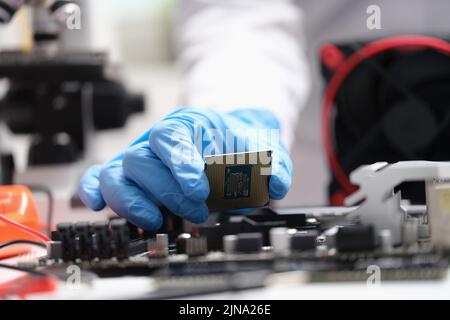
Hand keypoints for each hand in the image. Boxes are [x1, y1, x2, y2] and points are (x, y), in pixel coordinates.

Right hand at [78, 107, 292, 229]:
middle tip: (197, 210)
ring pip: (116, 173)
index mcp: (188, 124)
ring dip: (132, 202)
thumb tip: (276, 184)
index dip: (179, 164)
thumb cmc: (236, 144)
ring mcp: (140, 158)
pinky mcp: (129, 177)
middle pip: (141, 159)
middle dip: (167, 191)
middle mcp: (156, 140)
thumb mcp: (261, 148)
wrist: (225, 141)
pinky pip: (100, 178)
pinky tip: (99, 206)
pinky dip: (96, 191)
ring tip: (157, 220)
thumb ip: (274, 164)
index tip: (198, 190)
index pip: (170, 137)